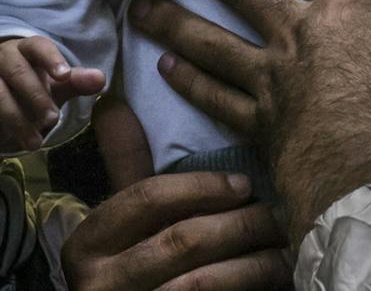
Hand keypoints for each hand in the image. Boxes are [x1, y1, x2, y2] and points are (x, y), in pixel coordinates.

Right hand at [0, 36, 105, 151]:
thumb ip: (76, 82)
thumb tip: (101, 79)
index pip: (38, 46)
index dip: (51, 59)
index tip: (64, 76)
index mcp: (25, 48)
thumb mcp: (55, 83)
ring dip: (16, 119)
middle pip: (16, 72)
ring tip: (35, 143)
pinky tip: (5, 140)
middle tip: (52, 119)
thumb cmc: (31, 83)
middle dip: (36, 98)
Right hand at [60, 156, 285, 290]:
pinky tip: (276, 278)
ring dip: (254, 263)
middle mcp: (99, 284)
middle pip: (181, 240)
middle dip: (238, 225)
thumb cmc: (135, 268)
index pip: (146, 199)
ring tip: (284, 248)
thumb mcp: (125, 221)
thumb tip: (112, 99)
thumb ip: (125, 165)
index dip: (200, 187)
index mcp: (86, 245)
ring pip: (203, 282)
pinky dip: (251, 289)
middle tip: (278, 215)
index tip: (244, 184)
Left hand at [132, 0, 370, 244]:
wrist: (361, 162)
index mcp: (346, 13)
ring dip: (173, 21)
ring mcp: (269, 79)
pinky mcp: (255, 121)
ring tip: (140, 4)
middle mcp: (297, 36)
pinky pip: (214, 99)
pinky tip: (163, 69)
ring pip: (212, 43)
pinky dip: (190, 84)